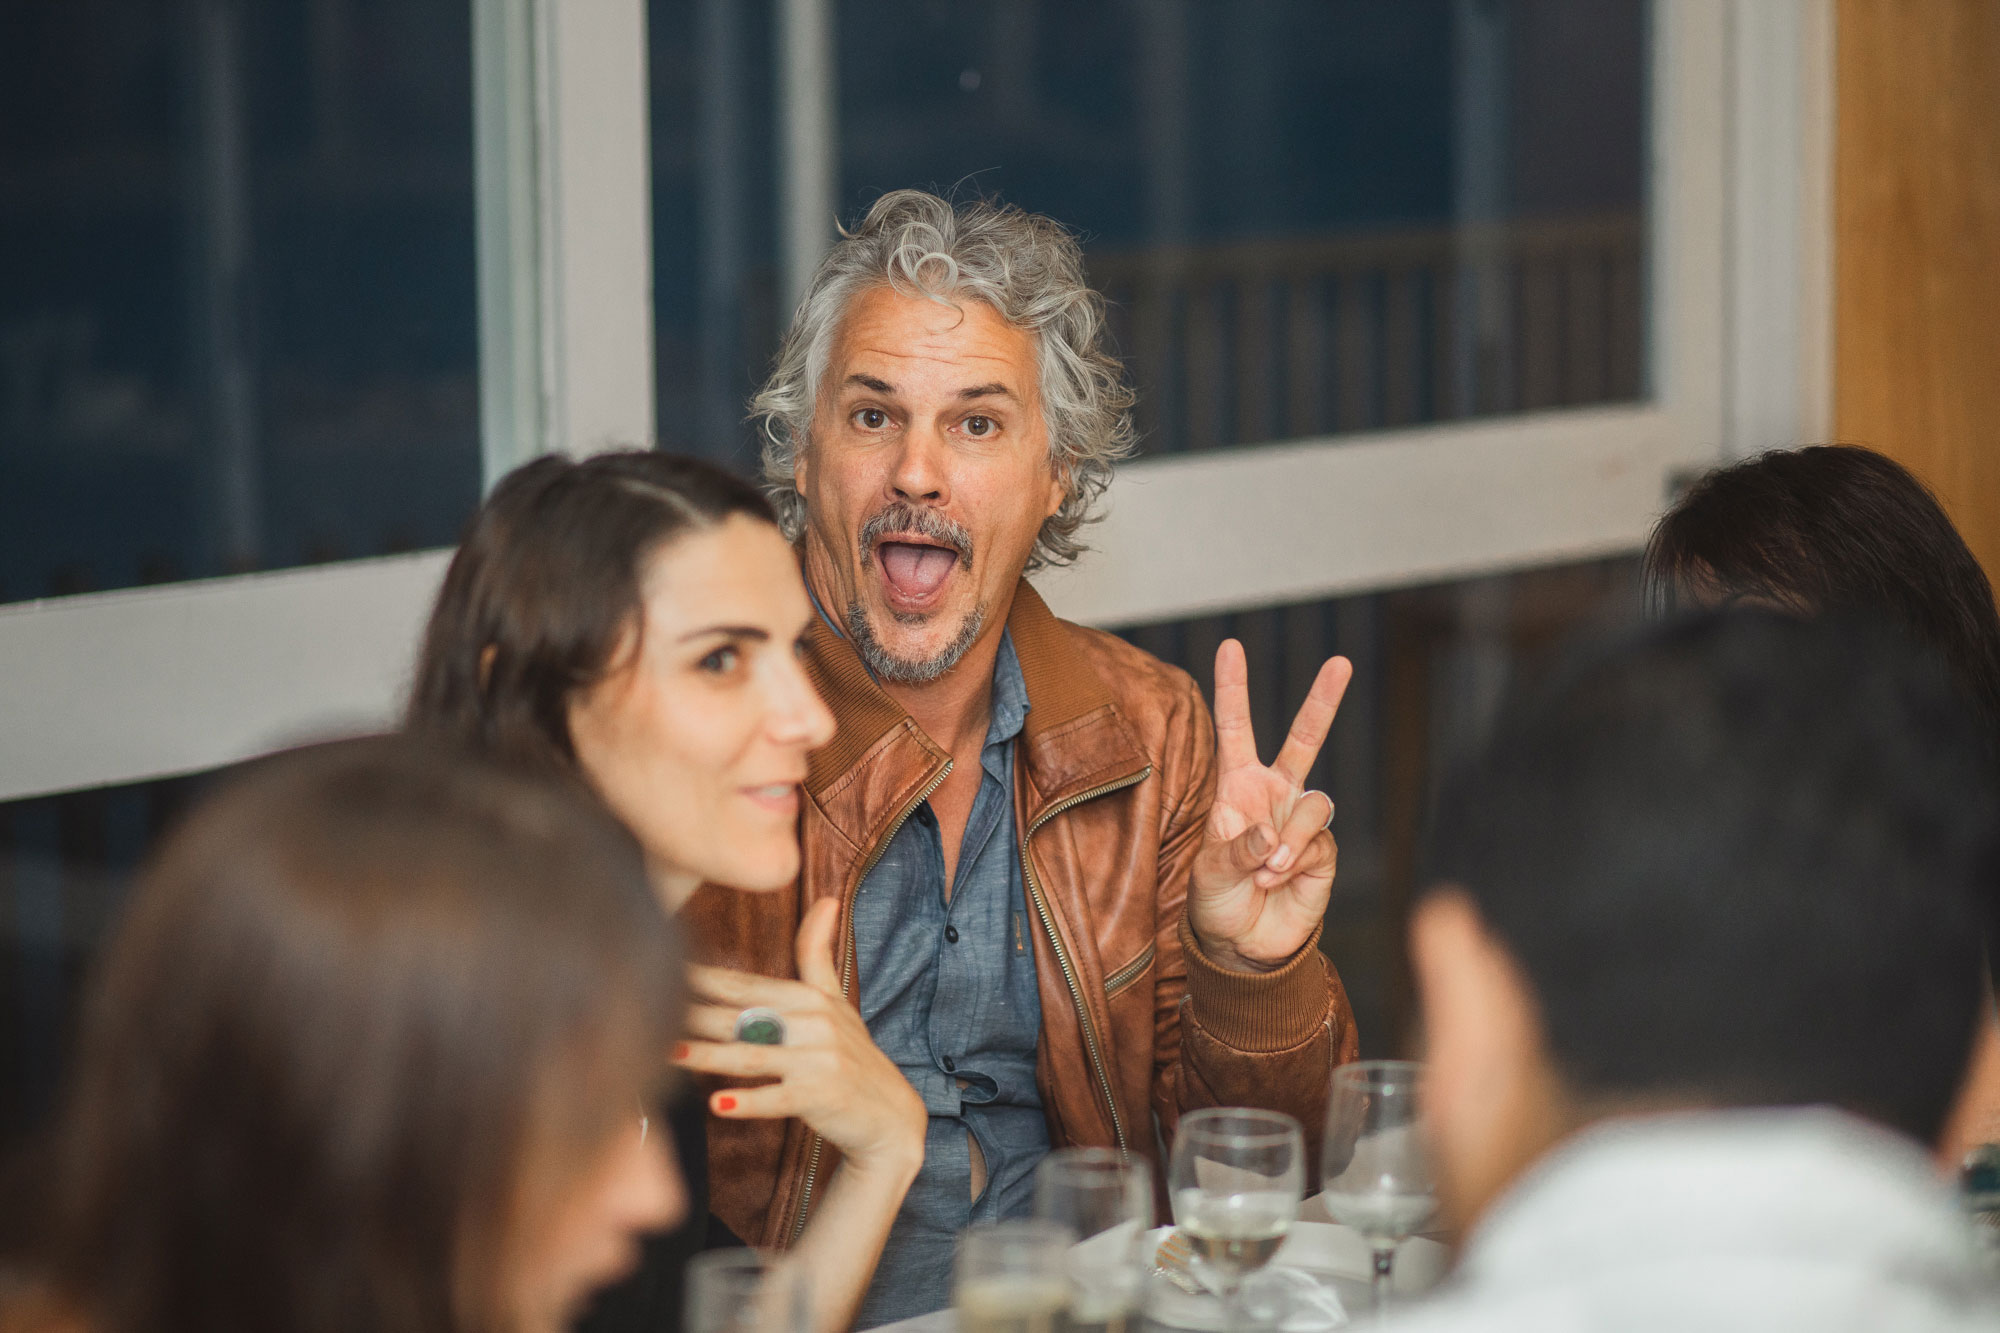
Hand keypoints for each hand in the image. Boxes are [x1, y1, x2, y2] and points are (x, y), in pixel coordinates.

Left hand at [674, 898, 925, 1172]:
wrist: (890, 1115)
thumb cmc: (854, 1056)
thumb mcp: (836, 1002)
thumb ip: (818, 953)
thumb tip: (825, 899)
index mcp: (809, 998)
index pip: (746, 984)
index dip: (703, 977)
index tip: (662, 966)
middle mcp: (814, 1023)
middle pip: (742, 1017)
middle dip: (693, 1013)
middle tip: (647, 1008)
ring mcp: (818, 1060)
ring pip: (752, 1056)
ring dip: (708, 1055)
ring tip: (669, 1052)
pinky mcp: (821, 1097)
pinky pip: (777, 1099)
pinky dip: (748, 1102)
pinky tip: (717, 1105)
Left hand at [1188, 639, 1351, 971]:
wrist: (1244, 946)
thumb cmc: (1217, 902)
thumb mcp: (1209, 872)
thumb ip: (1236, 847)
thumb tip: (1270, 834)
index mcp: (1237, 787)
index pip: (1236, 729)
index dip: (1233, 688)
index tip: (1231, 646)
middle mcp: (1274, 796)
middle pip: (1304, 739)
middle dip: (1323, 701)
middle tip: (1341, 662)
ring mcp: (1301, 821)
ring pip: (1315, 800)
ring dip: (1288, 837)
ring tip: (1265, 870)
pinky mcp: (1323, 850)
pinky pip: (1318, 838)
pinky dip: (1294, 858)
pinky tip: (1278, 878)